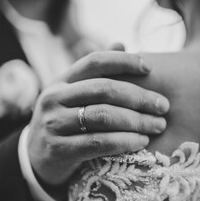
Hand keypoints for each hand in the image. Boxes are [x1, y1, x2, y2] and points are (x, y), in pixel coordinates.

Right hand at [28, 51, 169, 185]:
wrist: (36, 157)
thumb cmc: (64, 121)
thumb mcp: (73, 94)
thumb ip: (96, 72)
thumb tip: (120, 43)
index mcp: (61, 80)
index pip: (95, 62)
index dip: (124, 61)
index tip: (149, 68)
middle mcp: (54, 98)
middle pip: (104, 89)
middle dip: (139, 97)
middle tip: (163, 106)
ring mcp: (54, 124)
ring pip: (103, 116)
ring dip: (137, 121)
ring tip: (158, 125)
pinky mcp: (58, 150)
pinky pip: (98, 143)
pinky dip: (124, 141)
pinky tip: (141, 141)